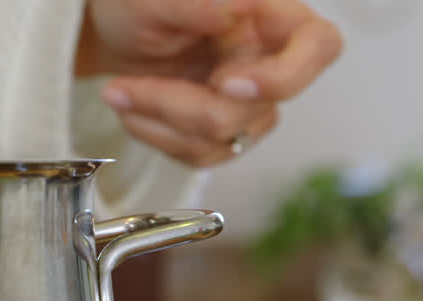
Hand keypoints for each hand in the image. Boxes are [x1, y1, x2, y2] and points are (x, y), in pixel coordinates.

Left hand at [76, 0, 342, 166]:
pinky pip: (203, 154)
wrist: (113, 34)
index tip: (227, 84)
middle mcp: (267, 60)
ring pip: (224, 138)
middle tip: (125, 87)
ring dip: (160, 122)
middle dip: (181, 106)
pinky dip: (157, 137)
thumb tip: (234, 6)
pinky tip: (133, 110)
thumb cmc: (140, 5)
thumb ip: (193, 1)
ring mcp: (248, 101)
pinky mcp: (223, 129)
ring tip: (119, 92)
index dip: (286, 76)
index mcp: (270, 16)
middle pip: (255, 111)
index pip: (319, 45)